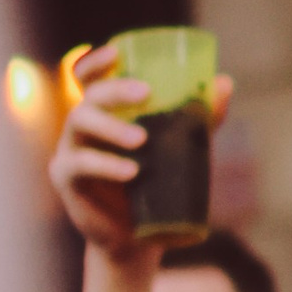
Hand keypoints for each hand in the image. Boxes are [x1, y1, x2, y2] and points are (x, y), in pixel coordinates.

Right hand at [49, 42, 232, 263]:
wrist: (140, 237)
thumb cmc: (158, 185)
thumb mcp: (181, 149)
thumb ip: (199, 118)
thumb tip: (224, 82)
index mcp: (104, 113)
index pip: (89, 78)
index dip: (97, 61)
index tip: (116, 53)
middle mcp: (83, 126)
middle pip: (90, 96)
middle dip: (116, 90)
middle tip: (146, 93)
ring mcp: (70, 149)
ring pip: (80, 123)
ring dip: (111, 127)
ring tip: (142, 140)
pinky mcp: (66, 178)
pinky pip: (79, 164)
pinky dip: (105, 165)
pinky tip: (131, 172)